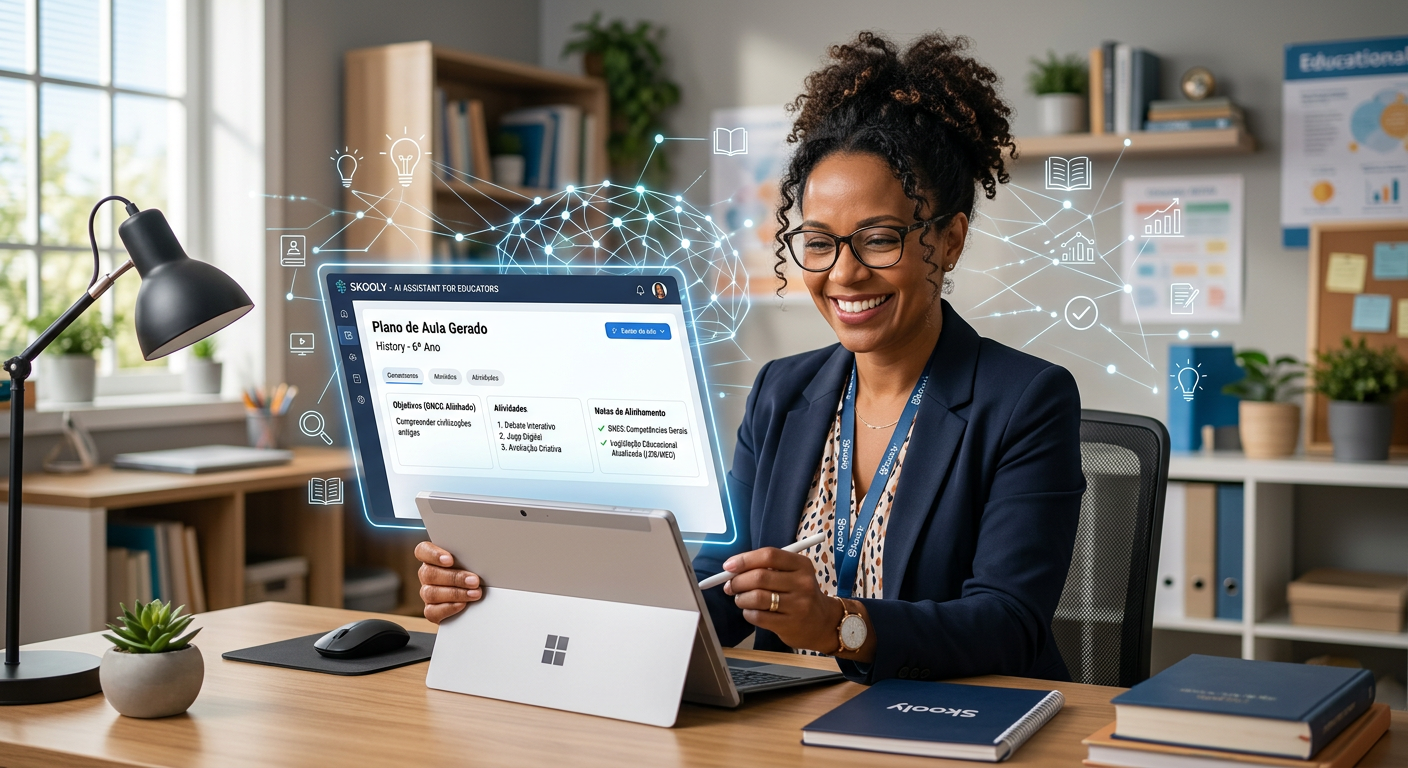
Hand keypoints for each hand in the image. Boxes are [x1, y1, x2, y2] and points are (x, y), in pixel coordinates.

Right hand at [414, 541, 482, 623]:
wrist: (479, 597)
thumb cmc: (475, 572)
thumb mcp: (472, 561)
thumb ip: (468, 556)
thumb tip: (479, 554)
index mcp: (433, 557)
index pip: (422, 550)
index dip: (433, 554)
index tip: (450, 560)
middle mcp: (427, 574)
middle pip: (429, 574)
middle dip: (454, 578)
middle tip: (474, 580)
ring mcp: (427, 593)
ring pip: (431, 593)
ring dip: (456, 593)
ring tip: (475, 593)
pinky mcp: (431, 611)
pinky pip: (432, 611)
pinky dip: (449, 608)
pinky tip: (463, 605)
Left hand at [722, 547, 843, 653]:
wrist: (823, 623)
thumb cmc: (800, 594)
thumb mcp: (793, 574)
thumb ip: (767, 568)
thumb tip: (732, 569)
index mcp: (801, 565)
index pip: (769, 556)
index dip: (745, 559)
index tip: (728, 566)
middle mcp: (802, 583)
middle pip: (760, 577)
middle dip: (737, 581)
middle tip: (730, 586)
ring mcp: (797, 605)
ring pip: (756, 598)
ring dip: (741, 598)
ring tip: (741, 599)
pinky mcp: (790, 625)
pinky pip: (758, 617)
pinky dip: (748, 613)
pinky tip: (751, 611)